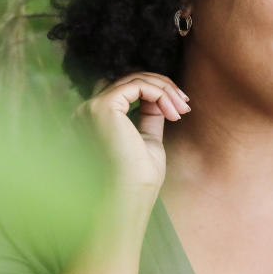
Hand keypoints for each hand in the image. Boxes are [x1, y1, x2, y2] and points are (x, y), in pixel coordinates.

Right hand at [77, 72, 189, 198]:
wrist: (132, 194)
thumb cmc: (139, 176)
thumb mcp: (147, 138)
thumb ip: (149, 115)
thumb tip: (161, 97)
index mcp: (94, 119)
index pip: (125, 89)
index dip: (154, 91)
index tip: (180, 106)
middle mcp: (87, 110)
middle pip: (131, 80)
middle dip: (164, 88)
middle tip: (185, 105)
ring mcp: (92, 107)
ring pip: (136, 79)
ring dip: (166, 91)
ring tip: (182, 110)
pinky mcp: (103, 106)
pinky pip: (138, 86)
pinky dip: (160, 94)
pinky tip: (173, 112)